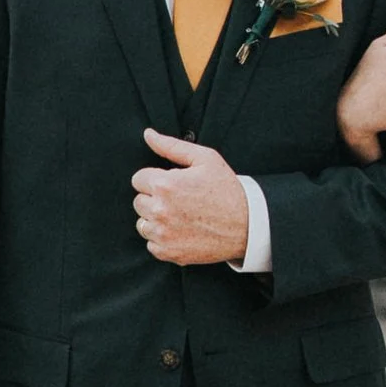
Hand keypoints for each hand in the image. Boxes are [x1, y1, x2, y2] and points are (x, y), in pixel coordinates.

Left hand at [132, 130, 252, 265]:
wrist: (247, 225)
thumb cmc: (226, 189)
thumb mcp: (205, 159)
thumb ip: (171, 146)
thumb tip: (148, 134)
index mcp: (165, 184)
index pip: (138, 179)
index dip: (155, 179)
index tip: (172, 184)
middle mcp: (159, 210)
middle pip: (138, 201)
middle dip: (154, 198)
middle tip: (179, 200)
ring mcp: (163, 234)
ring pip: (142, 223)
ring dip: (155, 219)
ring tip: (180, 216)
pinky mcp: (168, 252)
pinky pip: (151, 244)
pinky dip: (163, 239)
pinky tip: (182, 231)